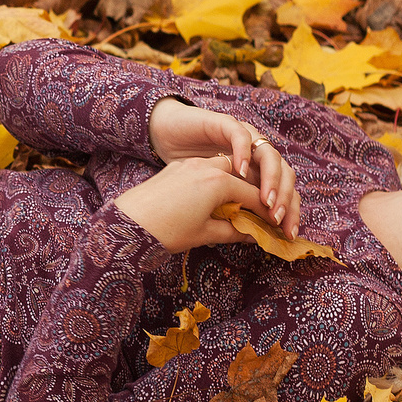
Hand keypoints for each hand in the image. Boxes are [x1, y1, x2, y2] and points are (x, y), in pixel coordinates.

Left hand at [111, 158, 268, 253]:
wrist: (125, 224)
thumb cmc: (166, 231)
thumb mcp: (204, 233)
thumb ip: (233, 231)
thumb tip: (252, 235)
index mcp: (219, 182)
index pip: (254, 196)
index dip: (267, 213)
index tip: (275, 226)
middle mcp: (207, 166)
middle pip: (242, 177)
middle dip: (254, 195)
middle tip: (260, 215)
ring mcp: (190, 165)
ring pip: (223, 169)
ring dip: (234, 185)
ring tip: (237, 207)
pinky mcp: (175, 169)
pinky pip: (204, 170)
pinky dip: (215, 182)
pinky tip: (213, 199)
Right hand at [149, 101, 300, 238]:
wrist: (156, 153)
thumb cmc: (174, 191)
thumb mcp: (206, 211)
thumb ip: (230, 220)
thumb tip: (251, 235)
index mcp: (250, 176)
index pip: (276, 193)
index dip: (285, 213)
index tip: (285, 235)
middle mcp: (249, 157)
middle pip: (280, 174)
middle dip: (286, 199)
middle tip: (281, 221)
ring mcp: (238, 141)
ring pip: (268, 155)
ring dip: (271, 178)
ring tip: (268, 201)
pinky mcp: (222, 125)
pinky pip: (239, 135)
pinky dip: (244, 151)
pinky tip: (242, 172)